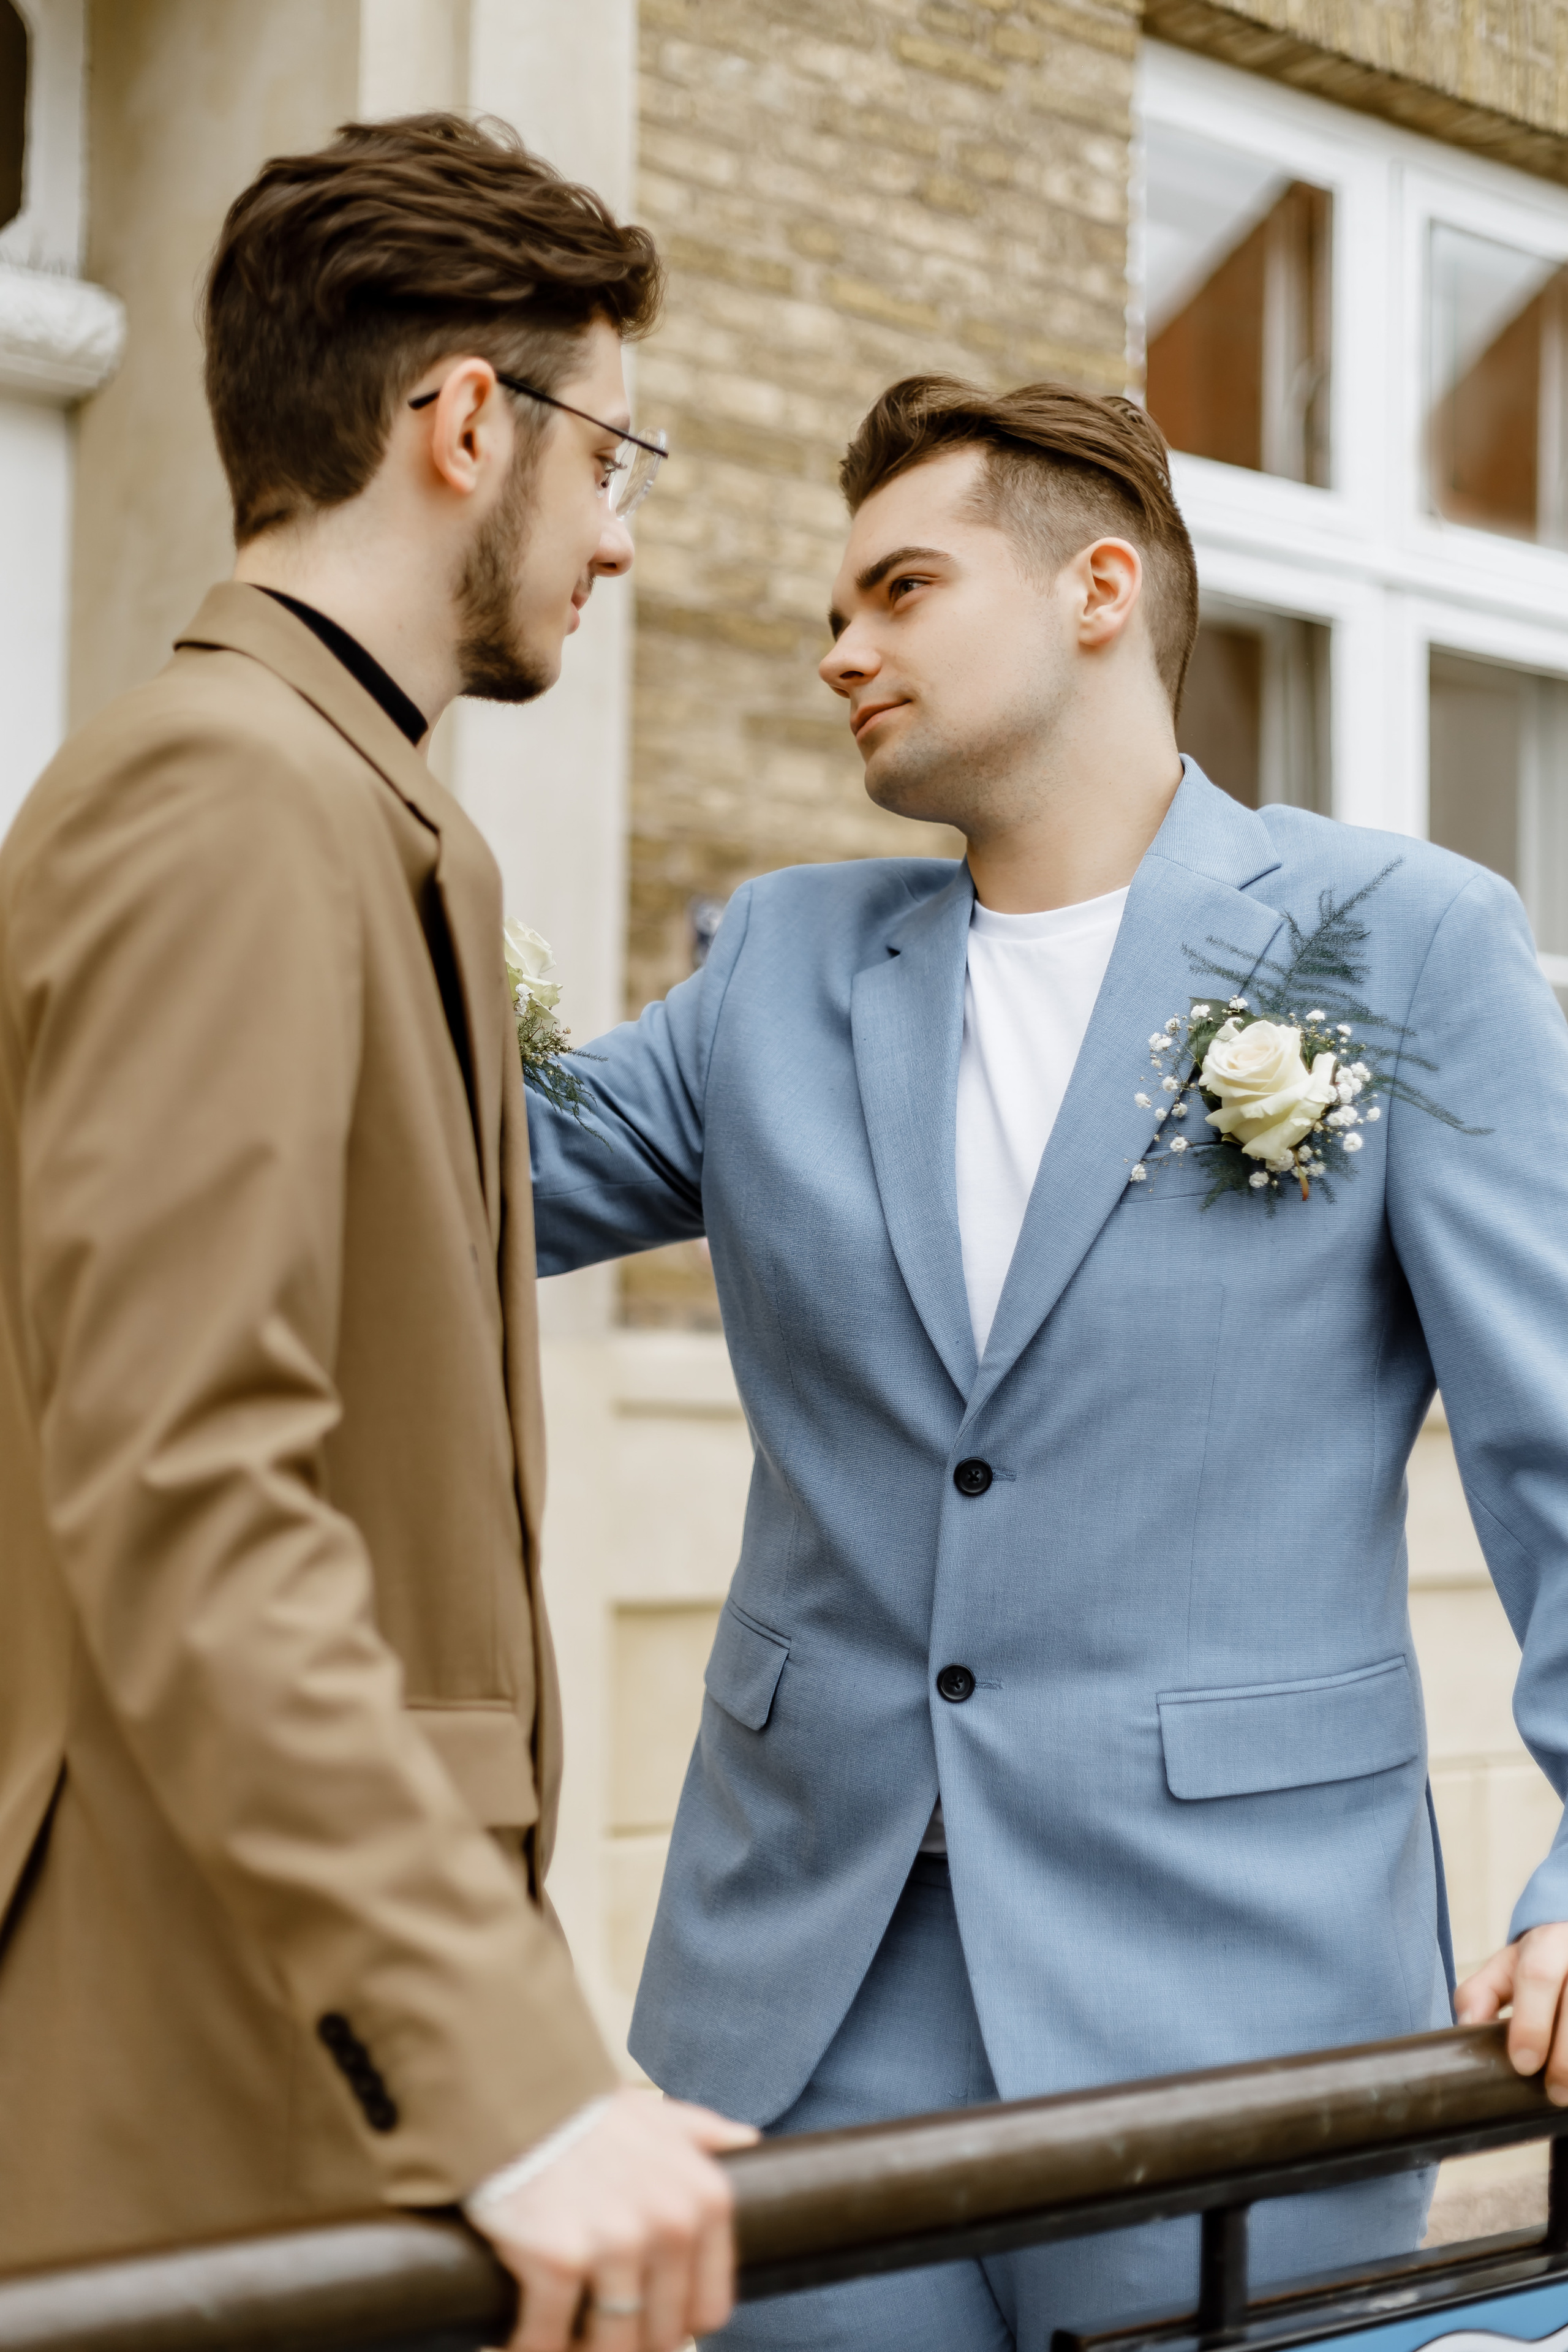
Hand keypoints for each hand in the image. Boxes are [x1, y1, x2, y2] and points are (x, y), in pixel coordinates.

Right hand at [468, 2085, 758, 2351]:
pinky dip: (532, 2348)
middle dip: (627, 2342)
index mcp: (706, 2201)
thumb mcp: (659, 2116)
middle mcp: (672, 2226)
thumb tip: (745, 2140)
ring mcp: (616, 2246)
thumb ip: (704, 2133)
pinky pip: (548, 2341)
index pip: (709, 2309)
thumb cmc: (587, 2111)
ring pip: (612, 2349)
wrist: (517, 2093)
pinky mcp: (559, 2261)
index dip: (675, 2324)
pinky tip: (521, 2339)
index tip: (646, 2322)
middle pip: (661, 2337)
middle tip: (596, 2330)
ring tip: (565, 2342)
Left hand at [1456, 1921, 1567, 2102]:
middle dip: (1563, 2058)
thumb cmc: (1542, 1962)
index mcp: (1549, 1942)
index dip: (1531, 2023)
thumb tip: (1468, 2026)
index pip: (1538, 1976)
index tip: (1522, 2063)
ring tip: (1567, 2094)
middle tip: (1552, 2091)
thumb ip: (1480, 1993)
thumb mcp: (1507, 1967)